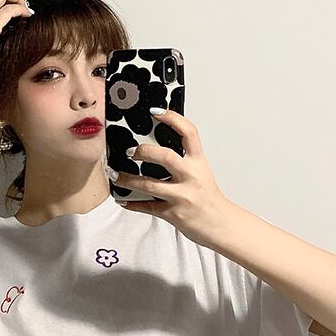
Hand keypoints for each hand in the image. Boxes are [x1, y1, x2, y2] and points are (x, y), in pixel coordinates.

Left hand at [112, 109, 237, 247]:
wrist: (221, 224)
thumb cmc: (208, 198)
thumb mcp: (200, 172)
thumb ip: (183, 160)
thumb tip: (157, 148)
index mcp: (198, 162)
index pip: (188, 132)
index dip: (172, 118)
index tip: (155, 111)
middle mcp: (191, 176)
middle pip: (165, 157)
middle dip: (144, 152)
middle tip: (130, 151)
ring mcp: (182, 196)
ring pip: (149, 185)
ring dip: (127, 180)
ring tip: (115, 174)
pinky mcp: (173, 214)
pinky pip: (148, 207)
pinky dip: (132, 204)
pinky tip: (123, 200)